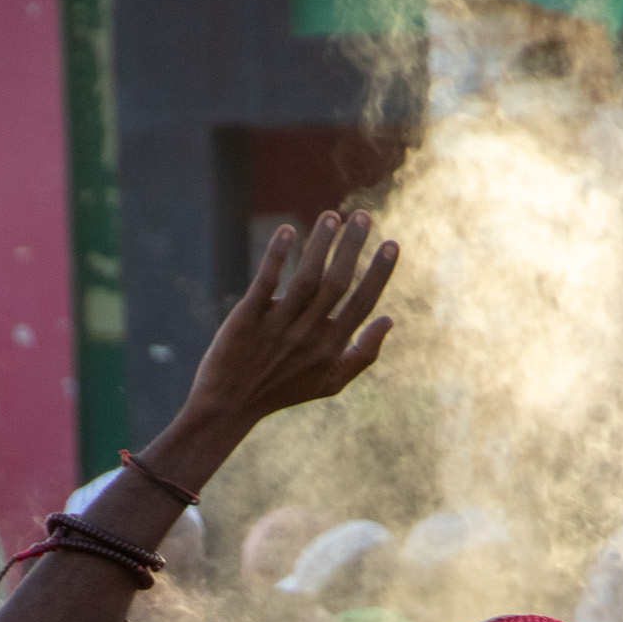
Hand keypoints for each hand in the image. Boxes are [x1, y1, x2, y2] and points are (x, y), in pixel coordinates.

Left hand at [181, 211, 398, 431]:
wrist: (230, 405)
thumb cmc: (284, 390)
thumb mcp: (330, 382)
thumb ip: (363, 355)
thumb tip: (389, 319)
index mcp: (330, 348)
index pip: (361, 304)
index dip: (378, 274)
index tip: (392, 243)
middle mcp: (307, 336)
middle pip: (336, 285)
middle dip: (352, 249)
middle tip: (362, 216)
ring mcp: (277, 327)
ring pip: (305, 281)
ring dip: (319, 246)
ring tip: (331, 216)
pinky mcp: (247, 319)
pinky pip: (265, 283)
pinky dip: (277, 257)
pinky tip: (288, 231)